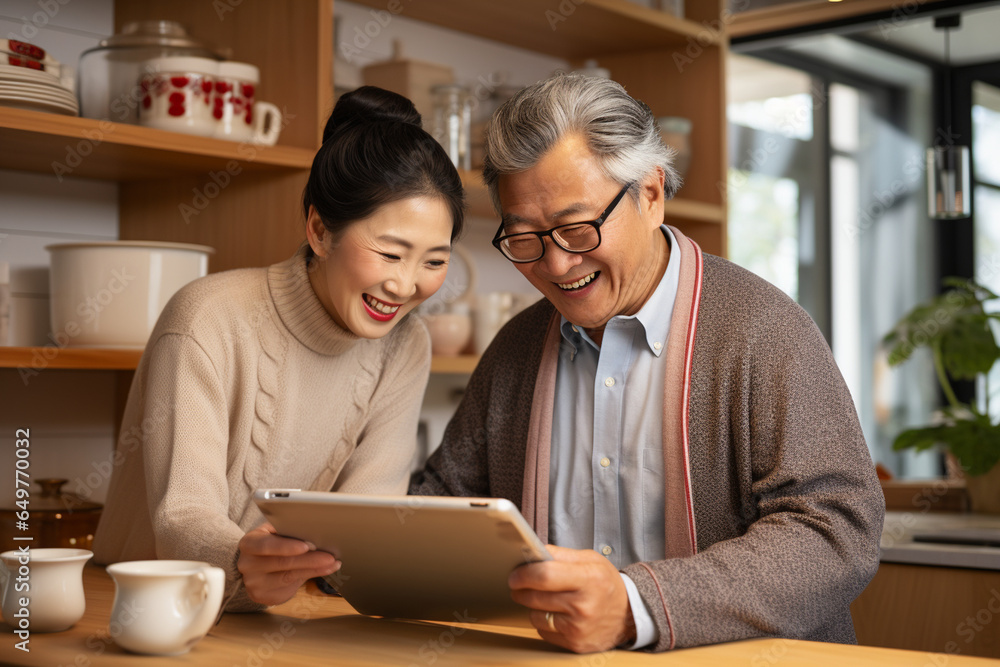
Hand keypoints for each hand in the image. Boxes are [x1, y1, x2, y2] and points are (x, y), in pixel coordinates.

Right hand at [237, 523, 340, 605]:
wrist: (254, 566)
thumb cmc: (270, 543)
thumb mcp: (272, 533)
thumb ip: (286, 532)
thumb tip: (314, 531)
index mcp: (249, 543)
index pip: (266, 545)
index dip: (287, 546)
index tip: (307, 546)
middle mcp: (247, 565)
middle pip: (282, 563)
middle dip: (309, 559)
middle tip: (329, 556)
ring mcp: (254, 583)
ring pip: (289, 576)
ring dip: (315, 569)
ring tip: (332, 563)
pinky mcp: (262, 596)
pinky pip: (290, 588)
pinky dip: (310, 578)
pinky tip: (323, 571)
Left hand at [508, 544, 635, 652]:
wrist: (628, 614)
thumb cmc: (606, 584)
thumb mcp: (590, 560)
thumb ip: (560, 554)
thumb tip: (533, 552)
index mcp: (589, 578)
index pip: (545, 575)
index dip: (524, 574)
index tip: (515, 574)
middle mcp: (584, 605)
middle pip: (535, 596)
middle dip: (521, 589)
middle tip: (519, 584)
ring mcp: (579, 628)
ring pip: (535, 615)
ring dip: (533, 606)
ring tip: (545, 598)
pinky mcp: (574, 644)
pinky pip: (543, 631)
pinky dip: (544, 622)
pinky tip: (556, 614)